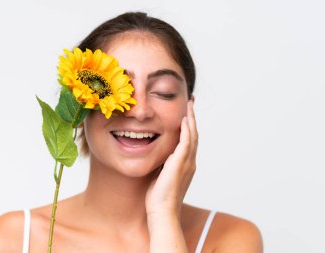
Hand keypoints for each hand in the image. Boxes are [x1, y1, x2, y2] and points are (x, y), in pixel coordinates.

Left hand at [145, 100, 197, 217]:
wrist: (161, 212)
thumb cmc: (159, 198)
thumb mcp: (161, 176)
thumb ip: (163, 165)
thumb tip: (158, 156)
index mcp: (185, 165)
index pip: (189, 141)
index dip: (189, 126)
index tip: (186, 113)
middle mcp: (190, 162)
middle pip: (194, 135)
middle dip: (193, 118)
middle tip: (192, 103)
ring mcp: (187, 163)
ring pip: (193, 136)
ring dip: (191, 119)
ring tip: (190, 105)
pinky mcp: (180, 164)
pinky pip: (186, 143)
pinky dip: (187, 130)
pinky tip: (185, 120)